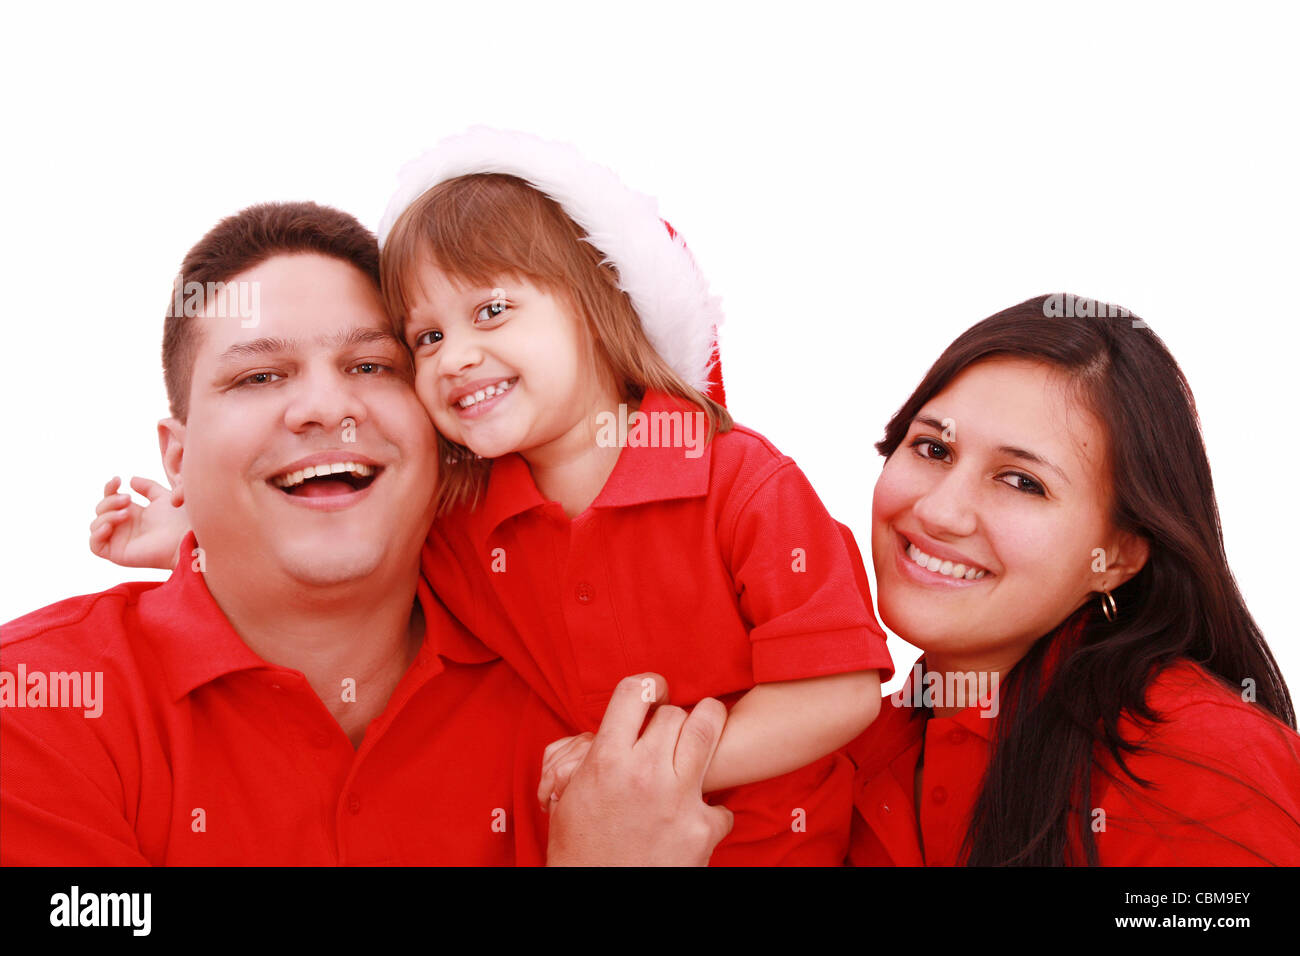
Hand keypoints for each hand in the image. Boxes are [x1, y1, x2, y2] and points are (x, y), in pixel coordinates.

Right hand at [88, 476, 189, 569]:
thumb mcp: (162, 497)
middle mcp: (124, 527)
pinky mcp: (118, 554)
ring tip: (127, 513)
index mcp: (132, 513)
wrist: (185, 537)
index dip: (110, 488)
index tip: (117, 480)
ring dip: (107, 515)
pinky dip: (97, 534)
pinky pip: (94, 546)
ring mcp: (119, 541)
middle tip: (128, 499)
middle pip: (100, 510)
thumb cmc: (179, 520)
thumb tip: (131, 480)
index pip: (110, 499)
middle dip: (110, 501)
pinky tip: (109, 526)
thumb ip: (148, 487)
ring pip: (95, 525)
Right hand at [545, 674, 733, 865]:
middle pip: (675, 714)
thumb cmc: (578, 853)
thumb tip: (604, 734)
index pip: (634, 693)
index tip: (653, 691)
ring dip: (708, 727)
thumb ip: (590, 759)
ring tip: (709, 724)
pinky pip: (721, 803)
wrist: (596, 895)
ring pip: (708, 732)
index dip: (646, 686)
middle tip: (675, 725)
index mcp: (606, 761)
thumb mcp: (569, 798)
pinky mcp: (702, 829)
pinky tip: (700, 816)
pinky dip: (712, 810)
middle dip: (674, 717)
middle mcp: (644, 773)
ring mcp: (678, 799)